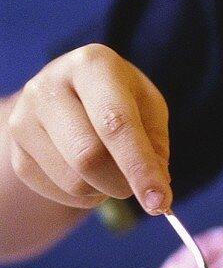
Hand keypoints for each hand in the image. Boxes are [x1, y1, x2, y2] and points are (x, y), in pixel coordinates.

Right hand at [7, 44, 171, 213]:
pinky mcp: (17, 151)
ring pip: (72, 182)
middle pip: (87, 156)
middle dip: (122, 183)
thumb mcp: (148, 106)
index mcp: (91, 65)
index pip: (116, 123)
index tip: (159, 202)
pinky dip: (85, 196)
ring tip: (112, 169)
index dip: (139, 166)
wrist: (71, 92)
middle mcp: (48, 87)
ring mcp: (24, 119)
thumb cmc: (119, 97)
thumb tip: (155, 195)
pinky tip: (89, 174)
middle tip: (140, 187)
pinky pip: (57, 193)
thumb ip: (156, 147)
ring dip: (104, 190)